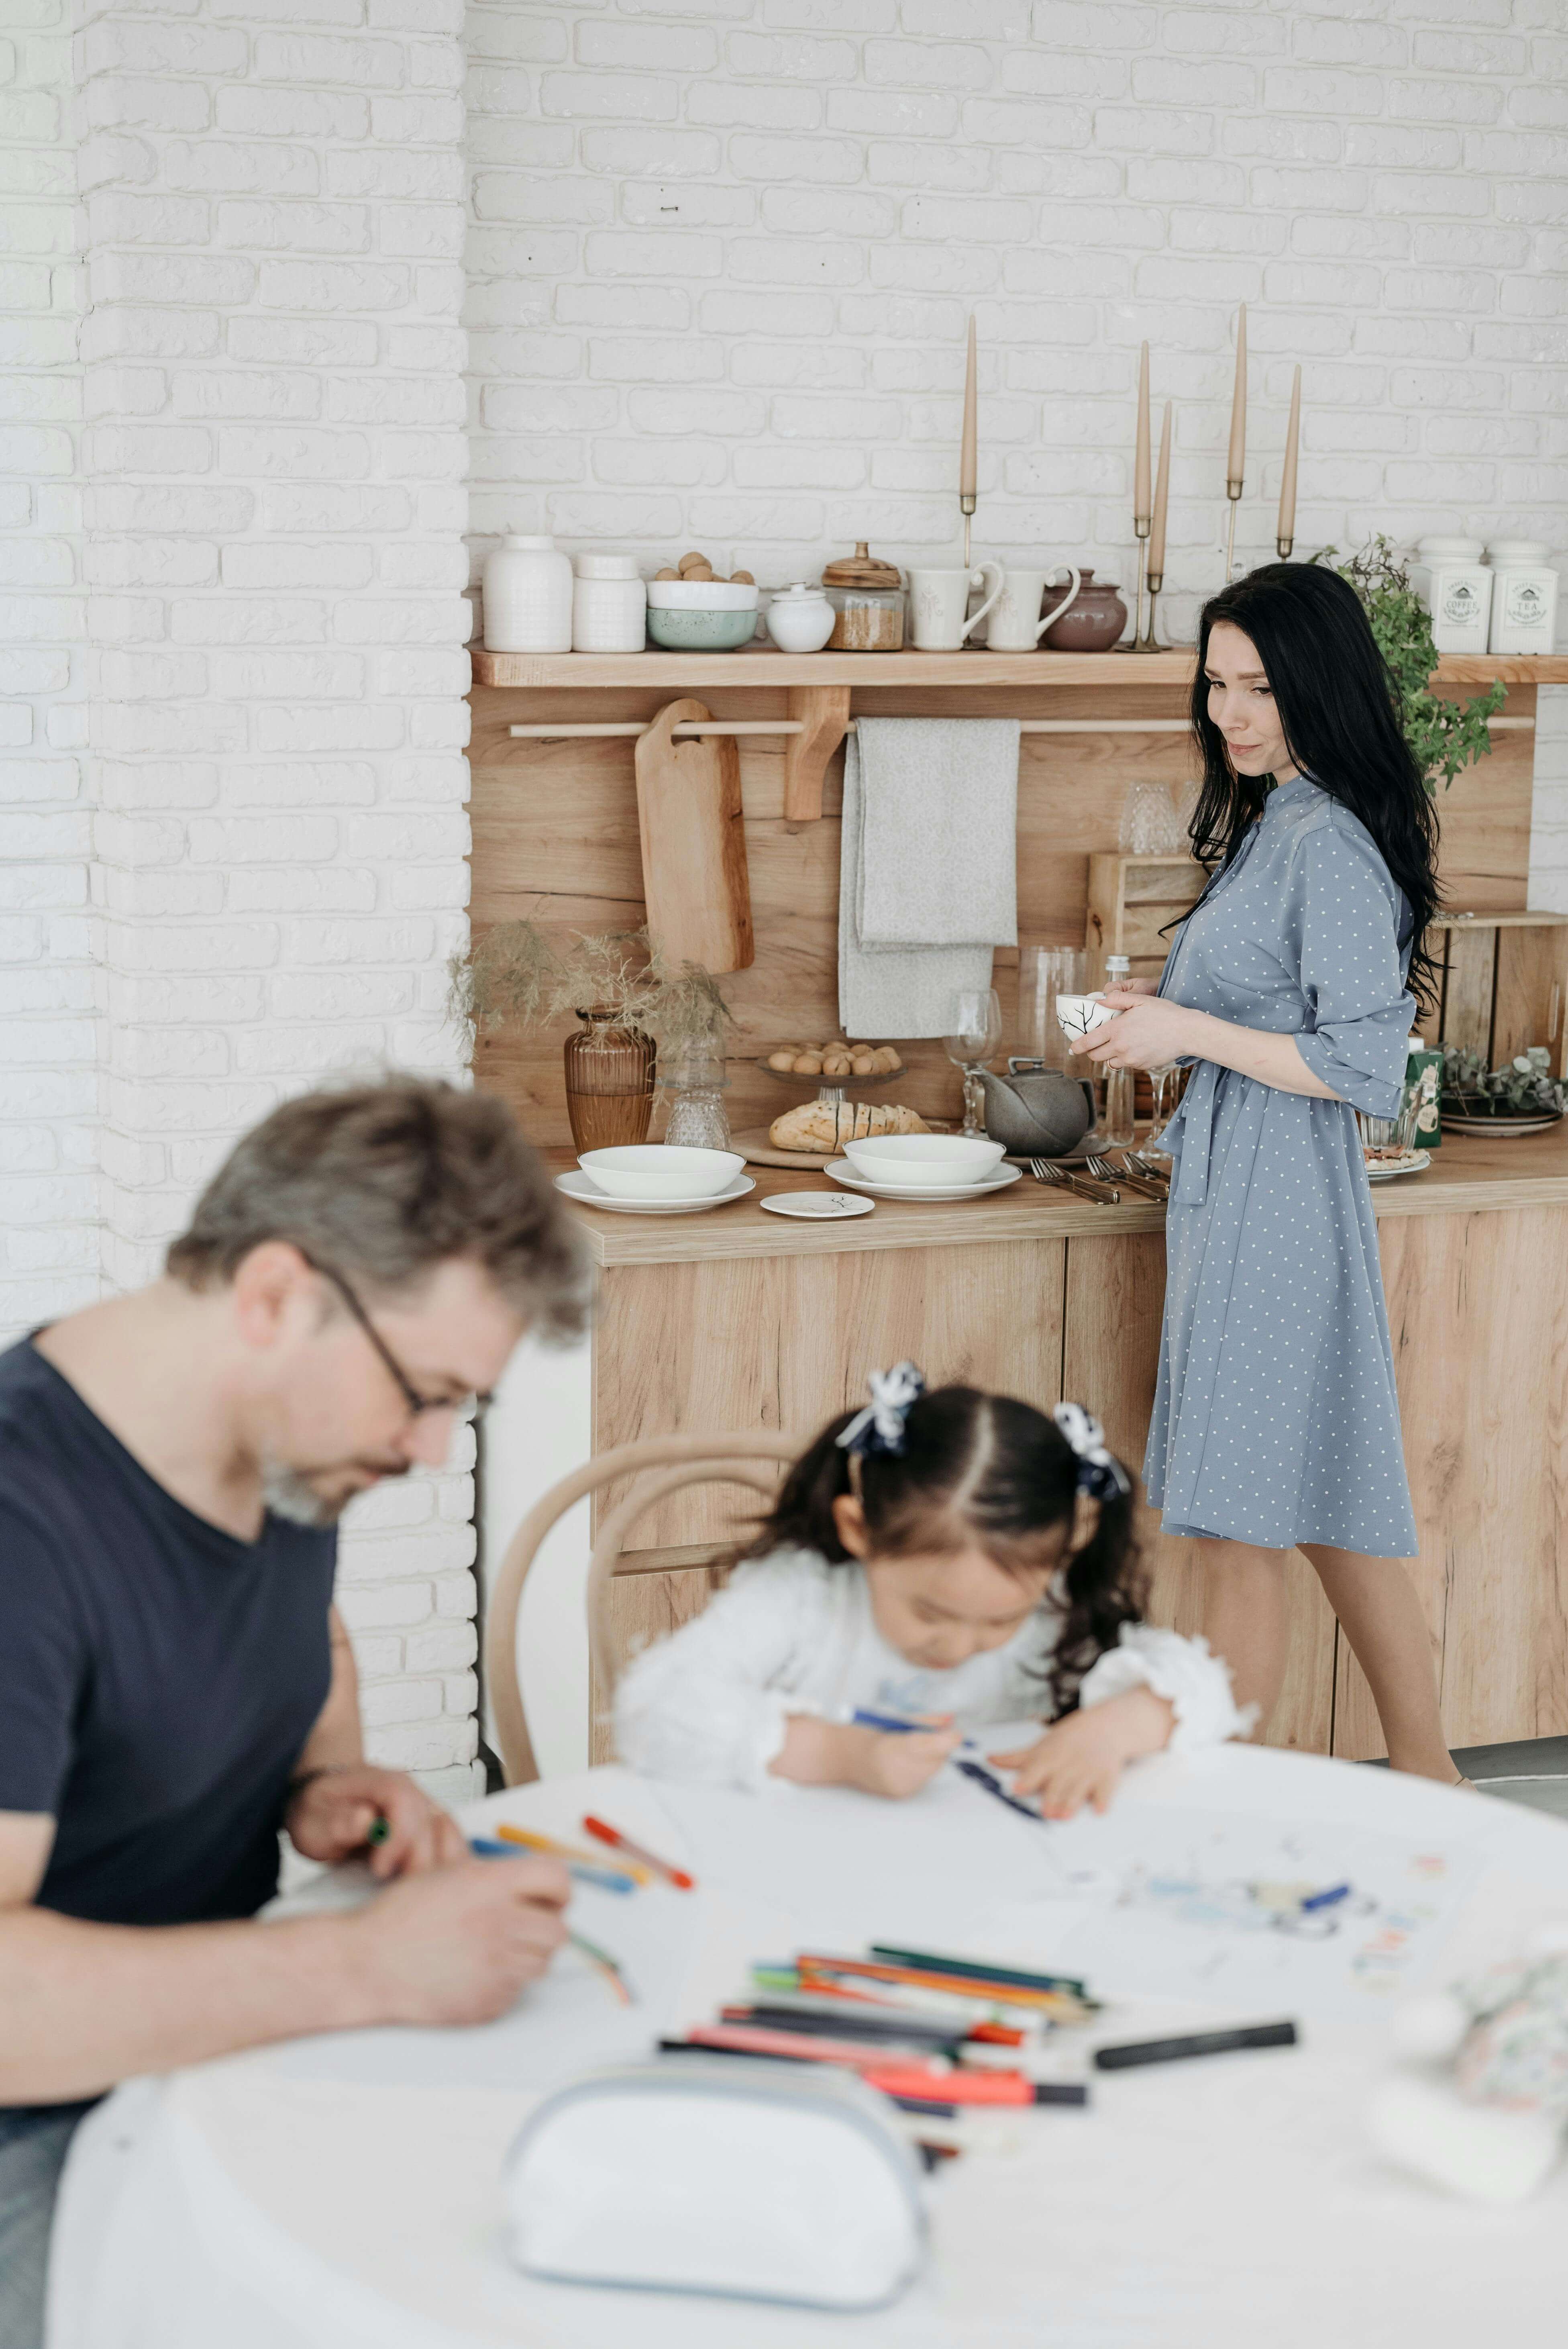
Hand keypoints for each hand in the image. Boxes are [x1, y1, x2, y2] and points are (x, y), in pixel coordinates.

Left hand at [285, 1764, 467, 1879]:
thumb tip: (365, 1820)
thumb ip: (337, 1822)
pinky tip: (423, 1889)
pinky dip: (444, 1868)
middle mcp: (413, 1793)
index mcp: (385, 1783)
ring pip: (450, 1835)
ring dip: (436, 1868)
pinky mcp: (431, 1829)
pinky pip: (450, 1846)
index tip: (378, 1868)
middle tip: (393, 1891)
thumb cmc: (320, 1811)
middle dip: (418, 1862)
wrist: (326, 1801)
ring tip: (407, 1892)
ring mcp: (426, 1810)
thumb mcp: (313, 1819)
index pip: (406, 1804)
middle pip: (434, 1824)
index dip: (398, 1838)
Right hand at [349, 1852, 570, 2027]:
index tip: (551, 1897)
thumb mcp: (448, 1873)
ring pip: (542, 1963)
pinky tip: (473, 1973)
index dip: (558, 1889)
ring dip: (526, 1956)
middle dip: (545, 1927)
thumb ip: (496, 1876)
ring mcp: (498, 1967)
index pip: (558, 1879)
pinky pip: (516, 1992)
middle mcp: (502, 1924)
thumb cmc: (401, 1917)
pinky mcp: (489, 2002)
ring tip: (492, 1950)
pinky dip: (504, 1984)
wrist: (367, 1962)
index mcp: (492, 1885)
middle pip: (558, 1929)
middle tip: (524, 1926)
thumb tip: (534, 1883)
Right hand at [850, 1724, 962, 1799]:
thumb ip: (926, 1721)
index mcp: (892, 1748)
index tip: (957, 1732)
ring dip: (930, 1758)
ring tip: (910, 1749)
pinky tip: (905, 1762)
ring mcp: (897, 1786)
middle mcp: (895, 1772)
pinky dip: (920, 1769)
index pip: (932, 1746)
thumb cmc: (866, 1734)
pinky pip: (922, 1780)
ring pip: (932, 1771)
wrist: (841, 1757)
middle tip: (930, 1735)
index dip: (949, 1739)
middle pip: (936, 1759)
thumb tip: (951, 1720)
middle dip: (939, 1747)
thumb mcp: (895, 1721)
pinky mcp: (899, 1795)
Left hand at [990, 1689, 1173, 1818]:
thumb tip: (989, 1760)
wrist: (1104, 1726)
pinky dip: (1103, 1799)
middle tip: (1044, 1812)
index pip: (1036, 1768)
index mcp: (1050, 1755)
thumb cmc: (1068, 1740)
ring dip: (1072, 1802)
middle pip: (1058, 1782)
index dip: (1027, 1779)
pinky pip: (1106, 1789)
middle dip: (1051, 1797)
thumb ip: (1016, 1758)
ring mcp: (1088, 1770)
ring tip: (1064, 1816)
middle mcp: (1068, 1763)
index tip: (1017, 1789)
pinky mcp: (1107, 1777)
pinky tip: (1099, 1809)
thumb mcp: (1041, 1746)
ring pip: (1078, 1789)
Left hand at [1069, 989, 1196, 1072]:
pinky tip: (1134, 1048)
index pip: (1088, 1042)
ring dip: (1108, 1056)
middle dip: (1091, 1051)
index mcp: (1117, 1029)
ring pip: (1110, 1063)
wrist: (1186, 1032)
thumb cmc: (1164, 1012)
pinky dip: (1125, 1059)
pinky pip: (1126, 1065)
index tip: (1072, 1048)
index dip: (1077, 1046)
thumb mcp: (1139, 999)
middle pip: (1095, 1056)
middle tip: (1093, 1045)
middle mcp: (1120, 1047)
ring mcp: (1130, 1059)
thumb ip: (1116, 999)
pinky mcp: (1140, 1066)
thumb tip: (1097, 999)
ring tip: (1116, 1045)